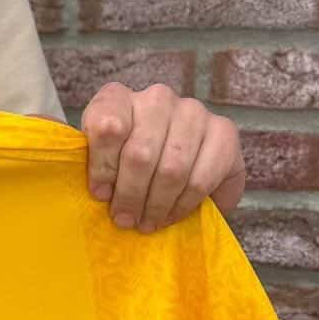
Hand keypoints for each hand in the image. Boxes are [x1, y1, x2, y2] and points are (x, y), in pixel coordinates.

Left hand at [82, 82, 244, 233]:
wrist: (180, 155)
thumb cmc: (128, 157)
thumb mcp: (102, 154)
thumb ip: (95, 161)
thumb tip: (95, 186)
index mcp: (118, 96)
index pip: (106, 126)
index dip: (102, 166)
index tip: (100, 194)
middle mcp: (157, 98)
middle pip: (140, 153)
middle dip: (131, 195)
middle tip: (125, 219)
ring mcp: (192, 112)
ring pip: (172, 169)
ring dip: (157, 204)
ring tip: (147, 222)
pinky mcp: (224, 132)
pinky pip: (201, 179)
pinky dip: (183, 204)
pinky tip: (171, 215)